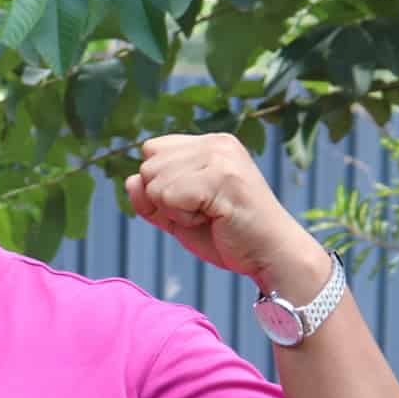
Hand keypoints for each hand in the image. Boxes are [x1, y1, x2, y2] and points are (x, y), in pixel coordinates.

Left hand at [125, 133, 328, 295]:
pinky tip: (213, 219)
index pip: (151, 150)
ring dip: (175, 211)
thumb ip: (150, 196)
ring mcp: (220, 157)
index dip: (159, 184)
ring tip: (210, 215)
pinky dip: (183, 218)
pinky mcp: (221, 176)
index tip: (192, 201)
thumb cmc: (224, 235)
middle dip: (165, 200)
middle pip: (148, 167)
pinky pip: (168, 197)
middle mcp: (215, 143)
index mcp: (208, 144)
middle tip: (204, 212)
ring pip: (155, 183)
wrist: (268, 255)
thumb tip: (130, 180)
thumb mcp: (177, 212)